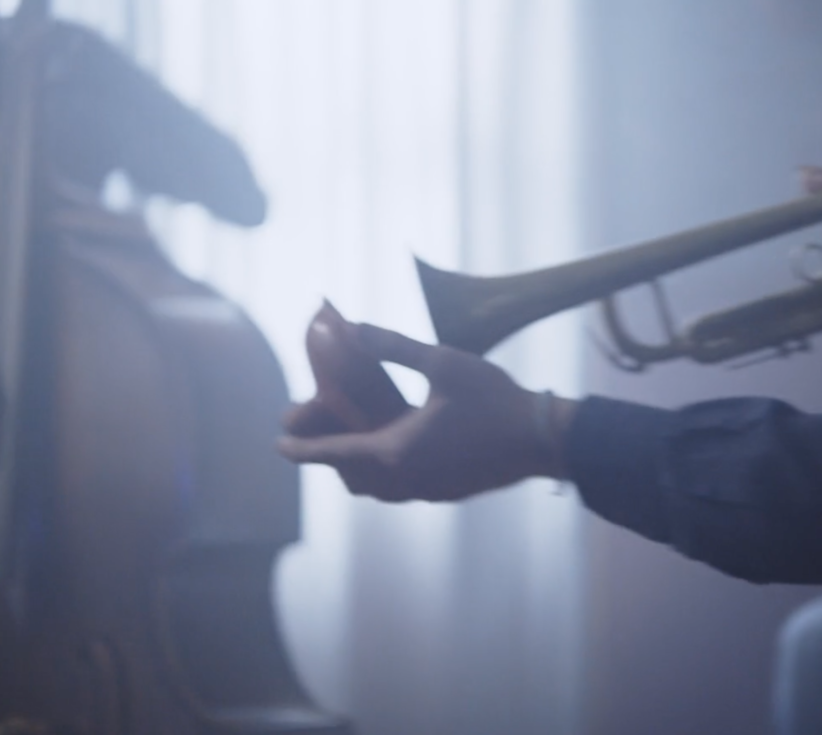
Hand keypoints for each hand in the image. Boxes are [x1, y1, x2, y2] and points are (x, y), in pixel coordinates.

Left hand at [280, 318, 571, 502]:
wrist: (542, 439)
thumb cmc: (494, 399)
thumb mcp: (442, 362)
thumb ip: (394, 346)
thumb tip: (354, 328)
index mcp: (396, 452)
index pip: (334, 454)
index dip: (303, 448)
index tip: (279, 445)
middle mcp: (407, 480)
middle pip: (351, 477)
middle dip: (329, 456)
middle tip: (322, 428)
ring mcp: (428, 491)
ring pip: (377, 488)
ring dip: (357, 465)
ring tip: (354, 435)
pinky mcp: (446, 492)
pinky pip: (401, 488)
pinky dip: (384, 469)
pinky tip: (396, 441)